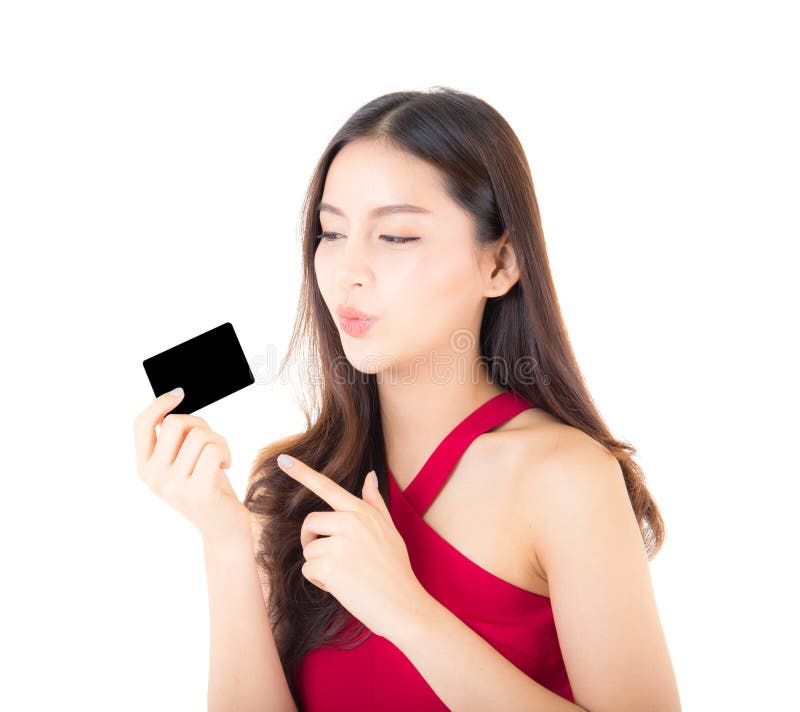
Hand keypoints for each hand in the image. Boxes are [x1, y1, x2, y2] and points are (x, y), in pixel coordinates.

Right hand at [134, 388, 248, 541]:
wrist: (223, 527)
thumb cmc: (207, 486)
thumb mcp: (183, 462)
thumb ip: (175, 440)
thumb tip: (172, 403)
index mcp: (145, 467)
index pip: (141, 424)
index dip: (159, 403)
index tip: (179, 393)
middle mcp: (154, 477)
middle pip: (176, 423)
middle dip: (201, 425)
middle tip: (211, 442)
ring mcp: (174, 486)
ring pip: (199, 436)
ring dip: (218, 441)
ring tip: (220, 458)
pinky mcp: (198, 491)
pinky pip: (213, 450)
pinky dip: (226, 452)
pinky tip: (225, 466)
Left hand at [276, 453, 430, 640]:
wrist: (403, 605)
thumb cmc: (395, 569)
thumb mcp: (389, 530)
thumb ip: (374, 503)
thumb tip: (370, 476)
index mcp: (362, 512)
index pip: (327, 486)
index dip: (302, 472)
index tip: (282, 459)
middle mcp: (350, 522)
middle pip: (310, 522)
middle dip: (312, 541)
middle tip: (331, 557)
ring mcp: (340, 543)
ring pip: (309, 550)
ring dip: (320, 566)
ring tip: (345, 575)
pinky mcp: (331, 565)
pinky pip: (309, 570)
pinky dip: (320, 581)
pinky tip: (341, 587)